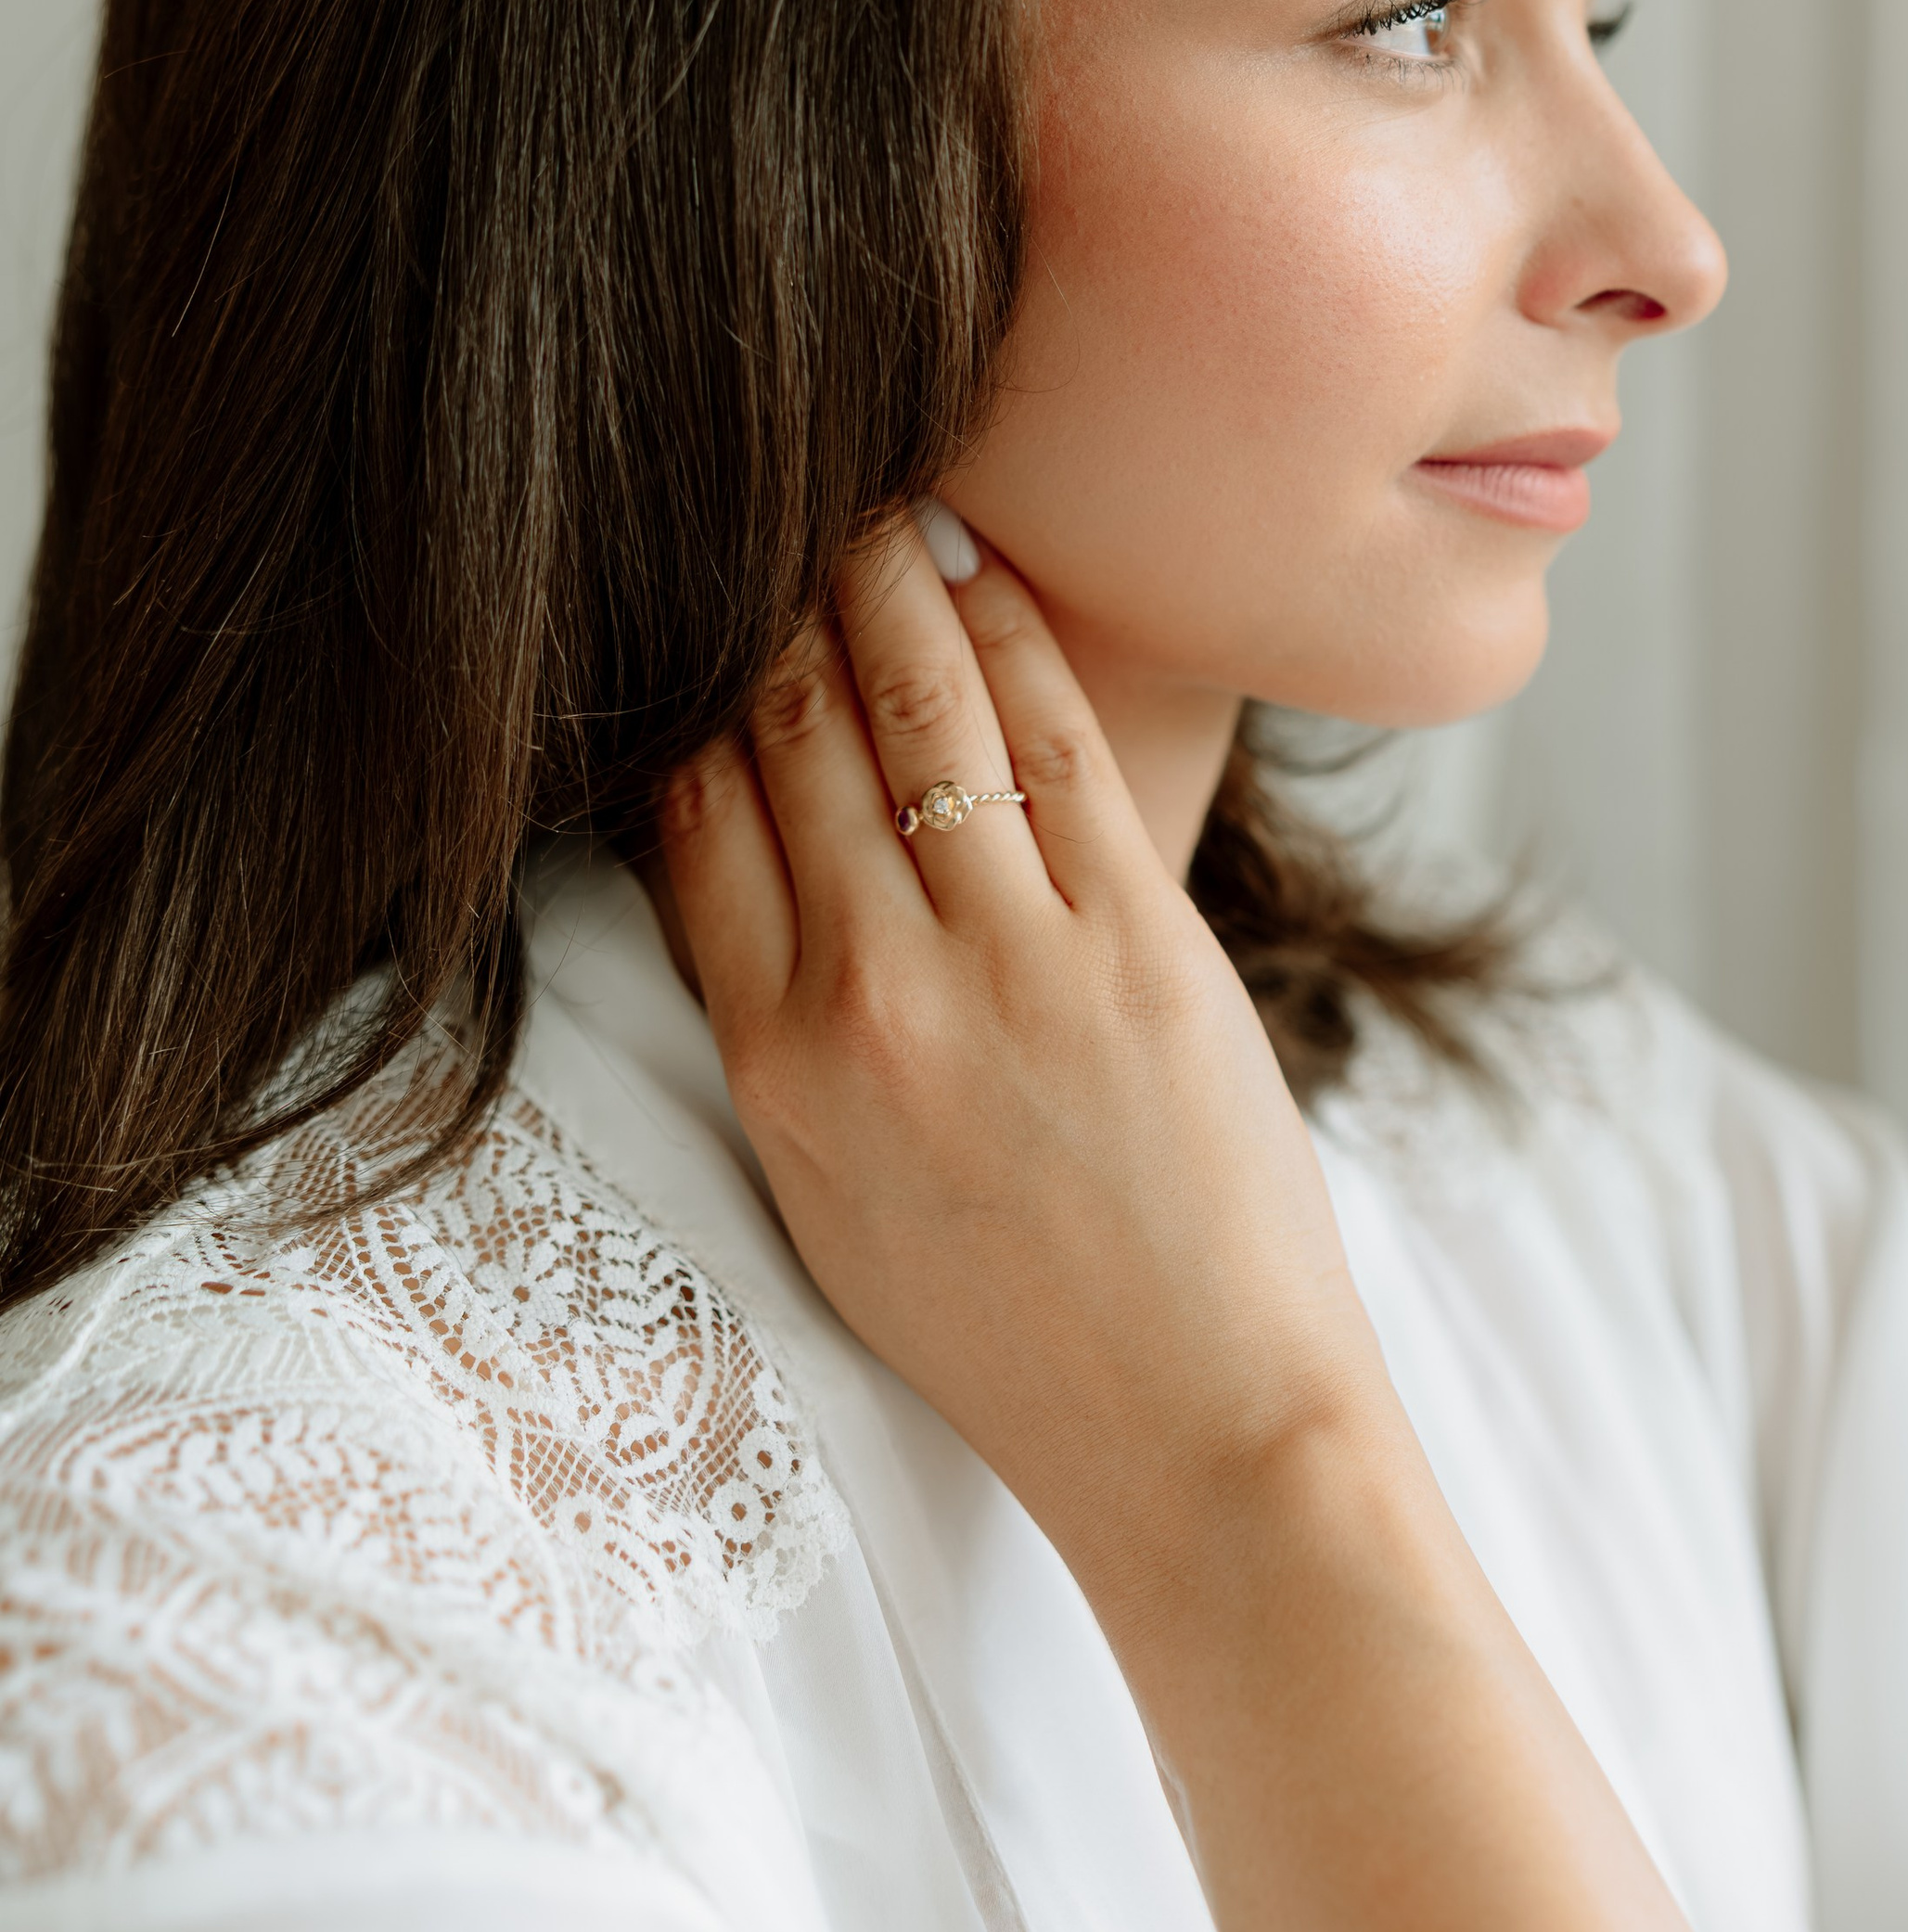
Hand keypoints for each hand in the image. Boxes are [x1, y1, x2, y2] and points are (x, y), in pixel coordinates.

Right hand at [658, 516, 1392, 1611]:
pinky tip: (989, 572)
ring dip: (882, 583)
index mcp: (779, 1072)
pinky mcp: (1138, 943)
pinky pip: (1055, 744)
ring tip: (870, 497)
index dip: (687, 691)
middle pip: (788, 738)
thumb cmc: (1015, 1327)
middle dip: (774, 601)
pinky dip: (1014, 639)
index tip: (693, 602)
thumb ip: (783, 1032)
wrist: (1196, 1433)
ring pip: (914, 712)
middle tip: (774, 500)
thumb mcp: (836, 1199)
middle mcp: (873, 1002)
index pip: (689, 820)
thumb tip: (742, 862)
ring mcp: (1009, 966)